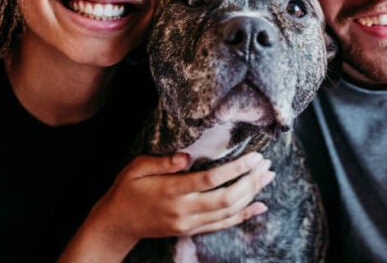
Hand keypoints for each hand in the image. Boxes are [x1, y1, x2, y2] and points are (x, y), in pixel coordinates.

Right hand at [59, 151, 273, 261]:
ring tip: (268, 177)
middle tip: (267, 164)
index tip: (254, 155)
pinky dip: (244, 215)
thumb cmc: (127, 189)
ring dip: (252, 194)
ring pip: (228, 211)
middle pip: (226, 197)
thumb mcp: (136, 168)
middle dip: (251, 181)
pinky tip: (259, 205)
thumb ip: (162, 162)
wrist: (119, 223)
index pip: (211, 179)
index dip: (235, 168)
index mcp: (171, 191)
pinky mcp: (192, 230)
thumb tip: (187, 155)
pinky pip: (223, 224)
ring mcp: (189, 223)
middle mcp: (184, 210)